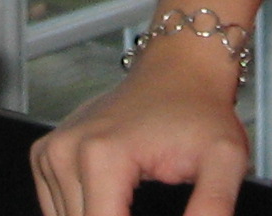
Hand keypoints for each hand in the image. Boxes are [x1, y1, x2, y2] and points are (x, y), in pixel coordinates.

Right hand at [30, 36, 250, 215]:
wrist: (179, 69)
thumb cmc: (200, 111)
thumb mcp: (225, 160)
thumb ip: (212, 209)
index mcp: (101, 155)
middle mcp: (65, 152)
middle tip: (156, 210)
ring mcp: (51, 152)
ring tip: (137, 207)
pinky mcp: (46, 154)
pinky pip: (56, 211)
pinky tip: (113, 205)